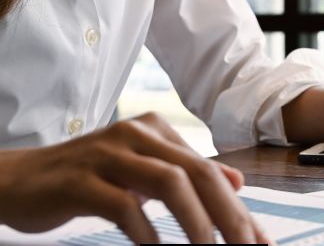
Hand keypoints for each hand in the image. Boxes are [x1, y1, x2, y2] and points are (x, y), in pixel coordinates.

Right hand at [0, 113, 271, 243]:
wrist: (19, 178)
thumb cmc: (89, 177)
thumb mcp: (143, 170)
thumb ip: (187, 173)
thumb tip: (236, 182)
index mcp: (155, 131)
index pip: (208, 170)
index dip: (237, 207)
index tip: (259, 240)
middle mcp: (136, 134)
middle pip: (197, 173)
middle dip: (229, 215)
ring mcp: (107, 154)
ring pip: (168, 182)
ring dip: (196, 223)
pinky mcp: (80, 180)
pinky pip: (123, 205)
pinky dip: (146, 232)